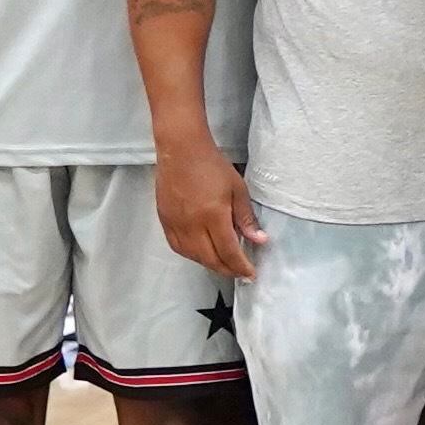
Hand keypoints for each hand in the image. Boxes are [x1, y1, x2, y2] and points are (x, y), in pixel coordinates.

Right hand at [153, 134, 265, 281]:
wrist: (181, 150)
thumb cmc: (212, 165)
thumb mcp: (237, 189)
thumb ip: (246, 218)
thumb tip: (259, 240)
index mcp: (213, 216)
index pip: (228, 251)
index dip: (241, 267)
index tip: (251, 274)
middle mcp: (192, 225)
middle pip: (210, 259)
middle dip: (228, 270)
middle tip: (240, 272)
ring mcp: (176, 225)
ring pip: (193, 257)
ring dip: (210, 264)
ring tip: (224, 264)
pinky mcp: (165, 221)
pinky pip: (178, 248)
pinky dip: (192, 256)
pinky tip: (202, 254)